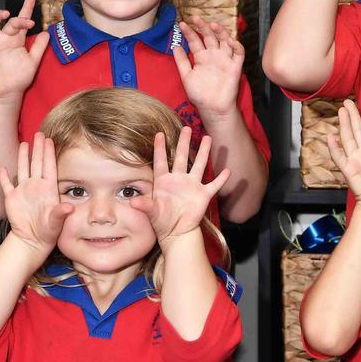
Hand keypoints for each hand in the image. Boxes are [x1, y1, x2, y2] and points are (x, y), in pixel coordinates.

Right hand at [0, 0, 49, 101]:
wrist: (7, 93)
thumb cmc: (19, 77)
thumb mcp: (33, 61)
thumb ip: (39, 47)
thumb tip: (47, 32)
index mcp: (17, 39)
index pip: (22, 19)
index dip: (26, 7)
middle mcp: (5, 39)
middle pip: (10, 21)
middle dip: (19, 18)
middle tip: (28, 22)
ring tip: (6, 14)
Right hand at [2, 133, 72, 254]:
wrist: (32, 241)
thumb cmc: (48, 232)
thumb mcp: (56, 222)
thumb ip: (60, 213)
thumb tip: (69, 208)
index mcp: (48, 189)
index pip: (49, 166)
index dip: (49, 152)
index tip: (49, 139)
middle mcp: (36, 186)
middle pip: (37, 163)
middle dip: (38, 148)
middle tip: (39, 133)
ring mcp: (23, 191)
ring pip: (23, 169)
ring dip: (23, 157)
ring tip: (24, 143)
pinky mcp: (12, 199)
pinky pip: (7, 184)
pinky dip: (4, 176)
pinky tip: (2, 168)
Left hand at [130, 127, 227, 246]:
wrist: (176, 233)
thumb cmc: (161, 221)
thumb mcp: (151, 212)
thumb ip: (144, 205)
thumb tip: (133, 202)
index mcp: (164, 181)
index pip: (161, 161)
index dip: (159, 148)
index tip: (158, 134)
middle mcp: (178, 180)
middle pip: (182, 157)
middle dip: (184, 142)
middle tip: (187, 128)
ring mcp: (192, 186)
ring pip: (199, 165)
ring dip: (204, 152)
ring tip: (208, 138)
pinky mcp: (203, 195)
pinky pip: (214, 185)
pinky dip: (221, 179)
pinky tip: (227, 170)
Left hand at [174, 17, 242, 120]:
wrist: (213, 108)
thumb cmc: (199, 94)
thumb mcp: (186, 76)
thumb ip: (181, 61)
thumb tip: (175, 46)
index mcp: (201, 57)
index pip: (195, 41)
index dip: (189, 32)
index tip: (182, 24)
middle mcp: (213, 56)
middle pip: (210, 37)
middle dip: (203, 27)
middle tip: (196, 18)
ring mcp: (225, 60)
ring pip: (225, 41)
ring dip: (220, 32)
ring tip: (212, 25)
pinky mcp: (235, 66)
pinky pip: (238, 53)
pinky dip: (236, 45)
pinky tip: (230, 40)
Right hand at [327, 101, 360, 216]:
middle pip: (357, 130)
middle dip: (352, 116)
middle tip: (348, 102)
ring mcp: (356, 160)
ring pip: (347, 138)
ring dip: (343, 125)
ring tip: (341, 111)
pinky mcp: (349, 170)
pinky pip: (340, 157)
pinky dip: (334, 148)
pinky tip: (330, 137)